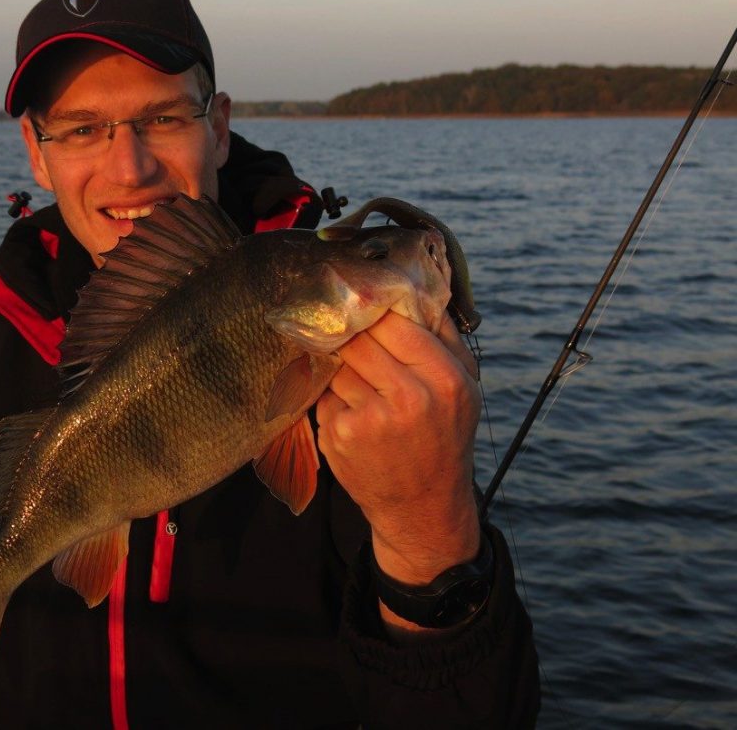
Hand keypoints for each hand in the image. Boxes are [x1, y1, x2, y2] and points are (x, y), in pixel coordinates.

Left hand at [315, 311, 481, 613]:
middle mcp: (410, 398)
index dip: (374, 312)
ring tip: (361, 384)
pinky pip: (326, 394)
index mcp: (445, 378)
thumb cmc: (444, 437)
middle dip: (351, 336)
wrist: (423, 506)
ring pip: (338, 364)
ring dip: (341, 367)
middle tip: (346, 333)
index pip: (394, 321)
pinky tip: (353, 413)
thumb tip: (415, 285)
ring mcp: (371, 418)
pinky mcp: (341, 435)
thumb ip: (443, 336)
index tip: (362, 305)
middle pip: (359, 338)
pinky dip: (333, 397)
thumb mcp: (464, 387)